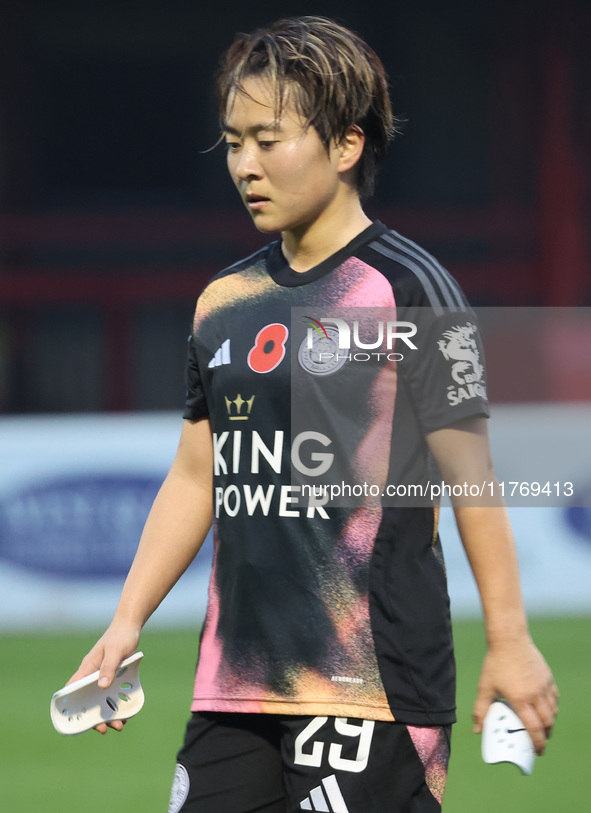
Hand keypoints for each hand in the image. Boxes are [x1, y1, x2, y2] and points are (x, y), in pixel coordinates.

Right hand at [67, 622, 140, 734]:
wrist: (130, 627)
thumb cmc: (120, 636)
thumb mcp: (115, 651)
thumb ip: (108, 668)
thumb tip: (101, 686)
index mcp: (87, 669)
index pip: (73, 689)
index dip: (72, 705)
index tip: (76, 721)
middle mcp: (93, 675)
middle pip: (89, 700)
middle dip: (95, 716)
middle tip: (103, 729)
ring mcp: (104, 677)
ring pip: (103, 700)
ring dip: (109, 713)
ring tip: (120, 725)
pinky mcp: (115, 678)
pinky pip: (114, 695)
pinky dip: (118, 706)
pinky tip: (126, 714)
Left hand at [472, 636, 558, 754]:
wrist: (509, 639)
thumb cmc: (496, 663)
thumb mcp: (485, 687)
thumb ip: (480, 710)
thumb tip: (476, 730)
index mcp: (519, 699)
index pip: (533, 729)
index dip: (537, 743)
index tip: (537, 752)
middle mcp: (535, 695)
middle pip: (547, 723)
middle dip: (545, 736)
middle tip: (539, 742)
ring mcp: (543, 686)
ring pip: (553, 711)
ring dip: (549, 723)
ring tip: (542, 727)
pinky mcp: (548, 678)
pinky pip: (554, 697)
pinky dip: (552, 707)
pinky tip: (546, 708)